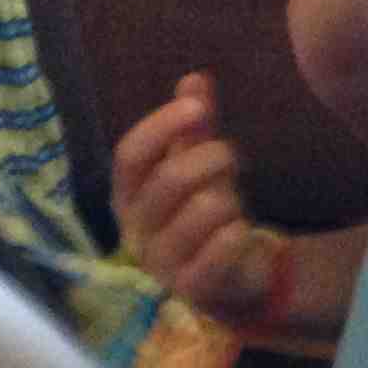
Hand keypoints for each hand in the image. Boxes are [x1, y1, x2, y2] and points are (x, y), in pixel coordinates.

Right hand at [111, 73, 279, 319]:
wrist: (229, 279)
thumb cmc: (205, 215)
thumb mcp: (199, 165)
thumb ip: (195, 126)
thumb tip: (195, 79)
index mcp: (127, 197)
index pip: (129, 156)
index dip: (161, 126)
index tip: (198, 108)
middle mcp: (135, 231)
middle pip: (168, 180)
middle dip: (209, 158)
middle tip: (231, 156)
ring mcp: (161, 264)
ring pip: (201, 211)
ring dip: (228, 198)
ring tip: (232, 204)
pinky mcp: (191, 289)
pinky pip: (220, 249)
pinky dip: (237, 232)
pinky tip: (239, 233)